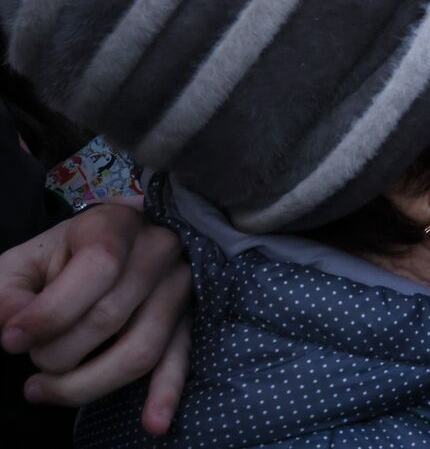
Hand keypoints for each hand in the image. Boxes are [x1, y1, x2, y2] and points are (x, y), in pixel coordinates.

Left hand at [0, 203, 192, 435]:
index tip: (12, 340)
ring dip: (86, 382)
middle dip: (58, 353)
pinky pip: (180, 360)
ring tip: (45, 388)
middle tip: (32, 360)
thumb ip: (10, 290)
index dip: (52, 312)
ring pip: (141, 350)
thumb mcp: (26, 261)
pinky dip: (167, 394)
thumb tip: (16, 330)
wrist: (116, 245)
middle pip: (111, 318)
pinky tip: (153, 424)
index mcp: (118, 226)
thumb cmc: (64, 257)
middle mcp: (160, 251)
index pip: (98, 269)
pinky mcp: (190, 318)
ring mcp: (181, 286)